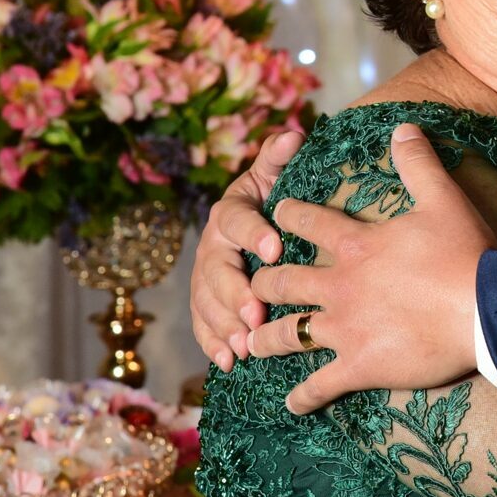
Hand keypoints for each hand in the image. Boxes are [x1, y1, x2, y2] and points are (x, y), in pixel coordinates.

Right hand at [189, 130, 300, 371]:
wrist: (256, 224)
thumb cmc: (273, 199)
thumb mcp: (275, 176)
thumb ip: (279, 158)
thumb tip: (293, 134)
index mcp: (230, 212)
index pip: (236, 221)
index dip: (253, 235)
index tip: (277, 250)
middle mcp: (212, 246)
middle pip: (216, 270)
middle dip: (234, 293)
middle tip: (256, 313)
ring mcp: (205, 277)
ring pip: (206, 302)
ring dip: (223, 324)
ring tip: (244, 345)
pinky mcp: (206, 304)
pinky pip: (203, 325)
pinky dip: (212, 344)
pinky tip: (227, 363)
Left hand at [244, 123, 493, 414]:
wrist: (485, 310)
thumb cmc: (465, 253)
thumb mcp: (444, 198)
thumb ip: (418, 161)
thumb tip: (402, 124)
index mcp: (355, 244)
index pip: (305, 222)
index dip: (285, 215)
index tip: (274, 214)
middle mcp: (338, 285)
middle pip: (281, 281)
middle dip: (262, 282)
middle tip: (256, 284)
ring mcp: (343, 329)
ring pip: (284, 334)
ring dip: (264, 338)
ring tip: (251, 342)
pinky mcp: (356, 366)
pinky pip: (317, 386)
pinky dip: (302, 397)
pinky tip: (290, 403)